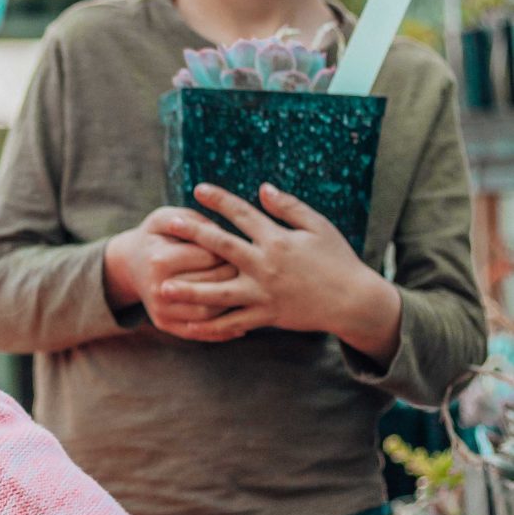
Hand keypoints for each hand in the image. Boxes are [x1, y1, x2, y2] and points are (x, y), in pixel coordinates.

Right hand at [104, 208, 241, 335]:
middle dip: (236, 276)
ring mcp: (161, 310)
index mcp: (160, 260)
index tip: (240, 246)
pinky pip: (199, 332)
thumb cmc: (156, 236)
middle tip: (251, 268)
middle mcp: (159, 288)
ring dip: (233, 304)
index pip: (210, 258)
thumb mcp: (167, 217)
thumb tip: (224, 235)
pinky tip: (241, 323)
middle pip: (212, 286)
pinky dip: (221, 330)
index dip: (230, 250)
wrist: (129, 264)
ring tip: (248, 291)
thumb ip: (194, 221)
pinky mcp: (164, 324)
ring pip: (210, 313)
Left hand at [155, 182, 401, 359]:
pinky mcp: (265, 316)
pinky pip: (232, 323)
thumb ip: (289, 207)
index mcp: (278, 240)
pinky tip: (187, 324)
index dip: (220, 200)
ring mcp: (263, 293)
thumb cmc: (338, 260)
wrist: (353, 302)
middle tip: (168, 224)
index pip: (242, 214)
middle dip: (193, 234)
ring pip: (218, 292)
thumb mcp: (319, 226)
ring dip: (188, 289)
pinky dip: (210, 326)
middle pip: (222, 247)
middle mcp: (266, 265)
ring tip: (162, 288)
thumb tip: (262, 188)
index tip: (198, 189)